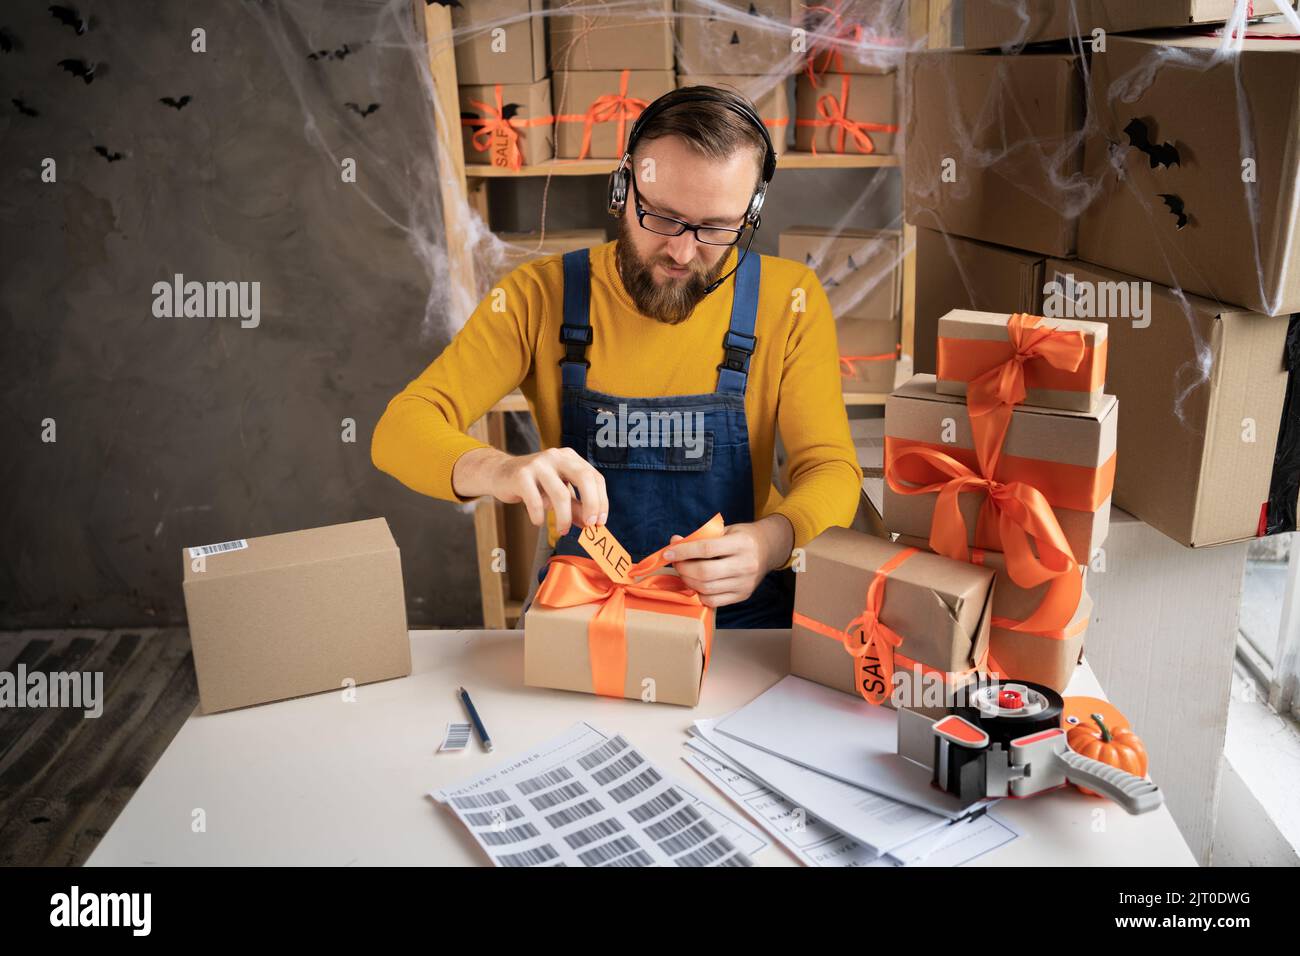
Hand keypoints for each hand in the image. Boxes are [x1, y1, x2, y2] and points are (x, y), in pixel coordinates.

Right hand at [453, 446, 607, 535]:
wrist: (500, 474)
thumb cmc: (534, 484)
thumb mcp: (558, 492)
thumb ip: (576, 505)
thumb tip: (590, 524)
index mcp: (570, 457)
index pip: (594, 477)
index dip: (601, 501)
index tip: (600, 522)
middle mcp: (556, 456)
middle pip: (584, 478)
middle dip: (591, 504)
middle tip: (590, 525)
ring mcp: (538, 464)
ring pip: (560, 494)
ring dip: (564, 517)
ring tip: (562, 530)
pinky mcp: (521, 475)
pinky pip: (536, 501)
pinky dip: (539, 516)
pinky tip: (538, 521)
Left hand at [661, 515, 793, 608]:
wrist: (768, 549)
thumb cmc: (741, 538)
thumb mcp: (724, 530)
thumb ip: (699, 537)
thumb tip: (674, 542)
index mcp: (741, 543)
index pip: (706, 548)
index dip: (683, 551)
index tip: (668, 552)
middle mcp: (746, 564)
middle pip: (705, 572)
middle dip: (683, 568)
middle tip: (676, 563)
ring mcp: (745, 583)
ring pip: (707, 588)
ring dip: (688, 581)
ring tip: (685, 572)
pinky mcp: (743, 595)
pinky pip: (713, 601)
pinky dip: (699, 593)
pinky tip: (697, 584)